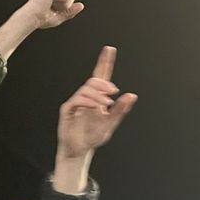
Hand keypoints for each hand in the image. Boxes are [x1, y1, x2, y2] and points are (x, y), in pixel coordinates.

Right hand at [16, 0, 84, 29]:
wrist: (33, 17)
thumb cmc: (41, 18)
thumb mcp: (59, 15)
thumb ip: (70, 10)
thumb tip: (81, 6)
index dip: (66, 6)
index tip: (52, 8)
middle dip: (66, 4)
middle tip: (52, 6)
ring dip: (65, 3)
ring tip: (51, 3)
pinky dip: (63, 0)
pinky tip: (52, 0)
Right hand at [53, 46, 138, 193]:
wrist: (80, 150)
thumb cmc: (93, 136)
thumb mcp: (110, 124)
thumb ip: (120, 110)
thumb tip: (132, 95)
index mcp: (97, 98)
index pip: (101, 76)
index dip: (105, 62)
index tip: (110, 49)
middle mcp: (86, 97)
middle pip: (94, 80)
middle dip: (104, 83)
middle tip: (114, 91)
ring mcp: (76, 102)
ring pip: (86, 89)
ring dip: (98, 95)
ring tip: (107, 104)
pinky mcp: (67, 109)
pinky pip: (77, 99)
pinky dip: (88, 101)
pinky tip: (96, 107)